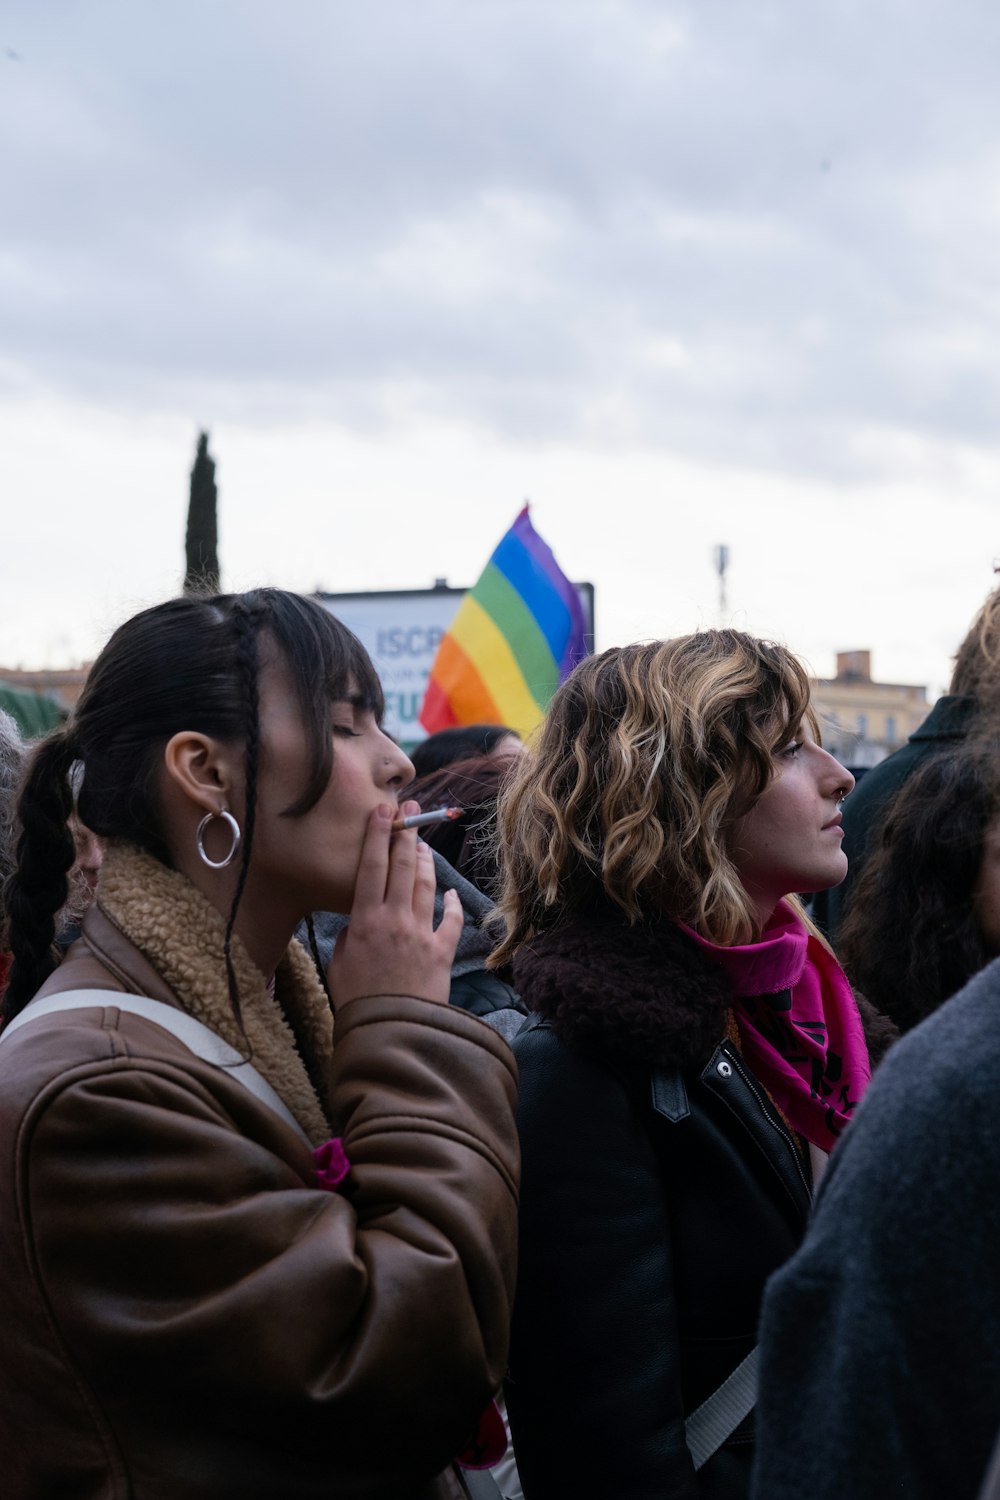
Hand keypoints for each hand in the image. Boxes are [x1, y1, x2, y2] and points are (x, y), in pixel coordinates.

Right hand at [328, 801, 462, 1008]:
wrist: (391, 1033)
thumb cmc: (358, 1002)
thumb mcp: (339, 965)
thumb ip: (350, 936)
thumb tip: (360, 920)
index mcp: (365, 921)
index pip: (370, 868)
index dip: (376, 836)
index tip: (381, 811)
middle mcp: (395, 920)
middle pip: (402, 866)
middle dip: (406, 833)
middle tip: (410, 810)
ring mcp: (421, 933)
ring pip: (425, 884)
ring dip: (425, 860)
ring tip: (423, 843)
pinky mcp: (442, 951)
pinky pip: (450, 920)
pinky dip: (452, 903)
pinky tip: (450, 893)